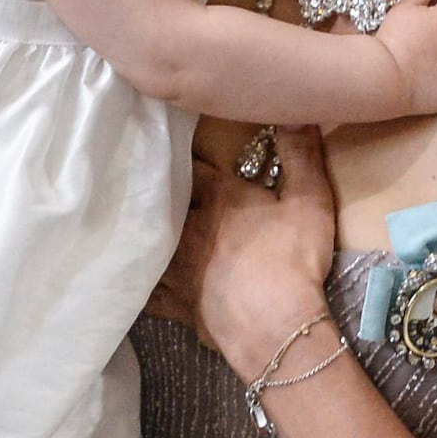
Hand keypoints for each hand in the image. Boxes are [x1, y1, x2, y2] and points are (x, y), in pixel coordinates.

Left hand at [155, 127, 338, 377]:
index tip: (173, 142)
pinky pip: (150, 292)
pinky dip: (139, 284)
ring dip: (144, 233)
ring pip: (151, 242)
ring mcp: (179, 267)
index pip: (196, 167)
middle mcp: (191, 227)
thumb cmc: (293, 259)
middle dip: (159, 190)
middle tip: (146, 178)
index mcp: (221, 198)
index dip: (187, 155)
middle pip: (166, 202)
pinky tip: (127, 280)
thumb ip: (301, 155)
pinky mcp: (177, 303)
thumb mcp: (309, 201)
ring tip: (131, 224)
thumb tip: (295, 111)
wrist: (275, 326)